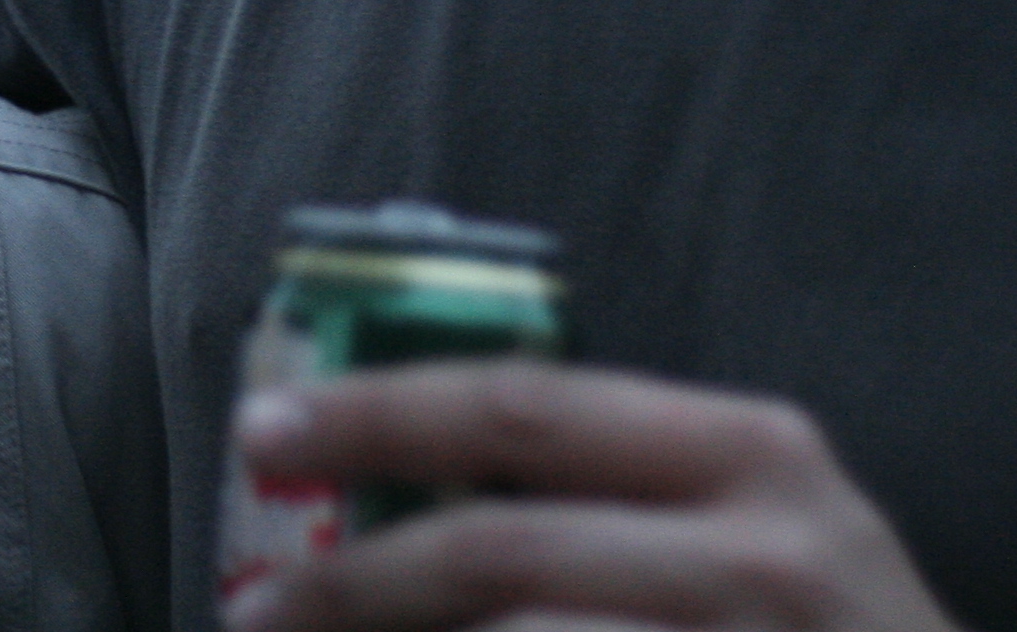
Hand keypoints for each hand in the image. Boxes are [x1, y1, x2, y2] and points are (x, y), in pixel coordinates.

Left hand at [223, 361, 956, 631]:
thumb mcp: (755, 536)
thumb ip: (611, 494)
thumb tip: (398, 488)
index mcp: (752, 456)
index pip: (524, 405)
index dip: (377, 412)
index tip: (260, 431)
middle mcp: (765, 554)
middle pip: (498, 551)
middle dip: (347, 585)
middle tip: (251, 612)